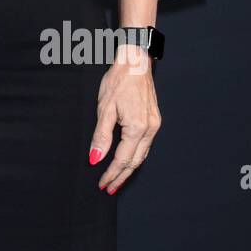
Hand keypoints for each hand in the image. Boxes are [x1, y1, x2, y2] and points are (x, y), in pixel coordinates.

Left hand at [88, 45, 161, 193]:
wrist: (135, 63)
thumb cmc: (119, 81)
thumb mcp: (104, 108)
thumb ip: (101, 136)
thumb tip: (95, 158)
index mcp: (137, 128)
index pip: (122, 159)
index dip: (111, 173)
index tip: (102, 184)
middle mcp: (150, 129)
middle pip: (135, 161)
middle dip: (121, 176)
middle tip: (109, 188)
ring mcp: (155, 125)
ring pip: (142, 155)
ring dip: (129, 168)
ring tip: (116, 179)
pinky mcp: (155, 120)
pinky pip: (145, 145)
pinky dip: (135, 156)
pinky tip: (127, 160)